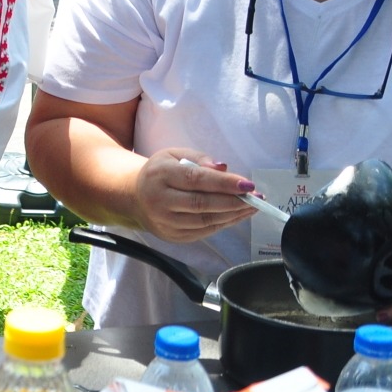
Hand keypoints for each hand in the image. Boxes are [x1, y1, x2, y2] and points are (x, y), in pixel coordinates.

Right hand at [130, 148, 256, 242]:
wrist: (135, 197)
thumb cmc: (161, 172)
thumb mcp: (174, 154)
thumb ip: (199, 158)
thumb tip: (223, 169)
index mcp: (160, 175)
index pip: (195, 179)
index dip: (224, 183)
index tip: (248, 184)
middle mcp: (160, 201)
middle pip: (202, 204)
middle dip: (234, 201)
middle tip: (257, 198)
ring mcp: (166, 222)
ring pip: (206, 221)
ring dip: (233, 214)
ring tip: (253, 207)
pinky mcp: (173, 236)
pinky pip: (204, 231)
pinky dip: (224, 223)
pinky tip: (237, 215)